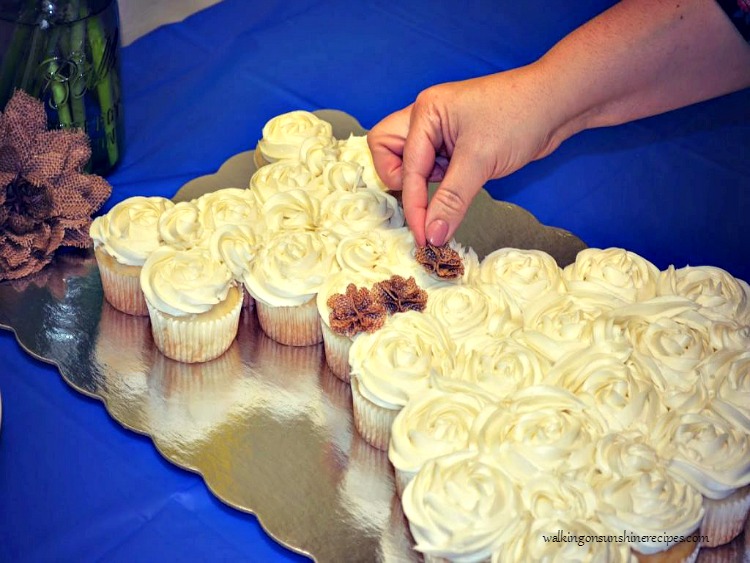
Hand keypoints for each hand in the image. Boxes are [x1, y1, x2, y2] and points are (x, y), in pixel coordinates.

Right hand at [367, 67, 565, 245]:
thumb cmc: (518, 118)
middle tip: (422, 197)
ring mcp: (440, 131)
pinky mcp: (455, 144)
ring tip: (451, 187)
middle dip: (399, 179)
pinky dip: (439, 183)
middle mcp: (426, 118)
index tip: (424, 236)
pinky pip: (432, 167)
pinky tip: (460, 186)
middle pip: (387, 151)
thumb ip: (451, 200)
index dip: (414, 205)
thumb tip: (432, 236)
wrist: (557, 104)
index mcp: (424, 112)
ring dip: (422, 183)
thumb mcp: (480, 161)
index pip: (406, 168)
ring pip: (409, 162)